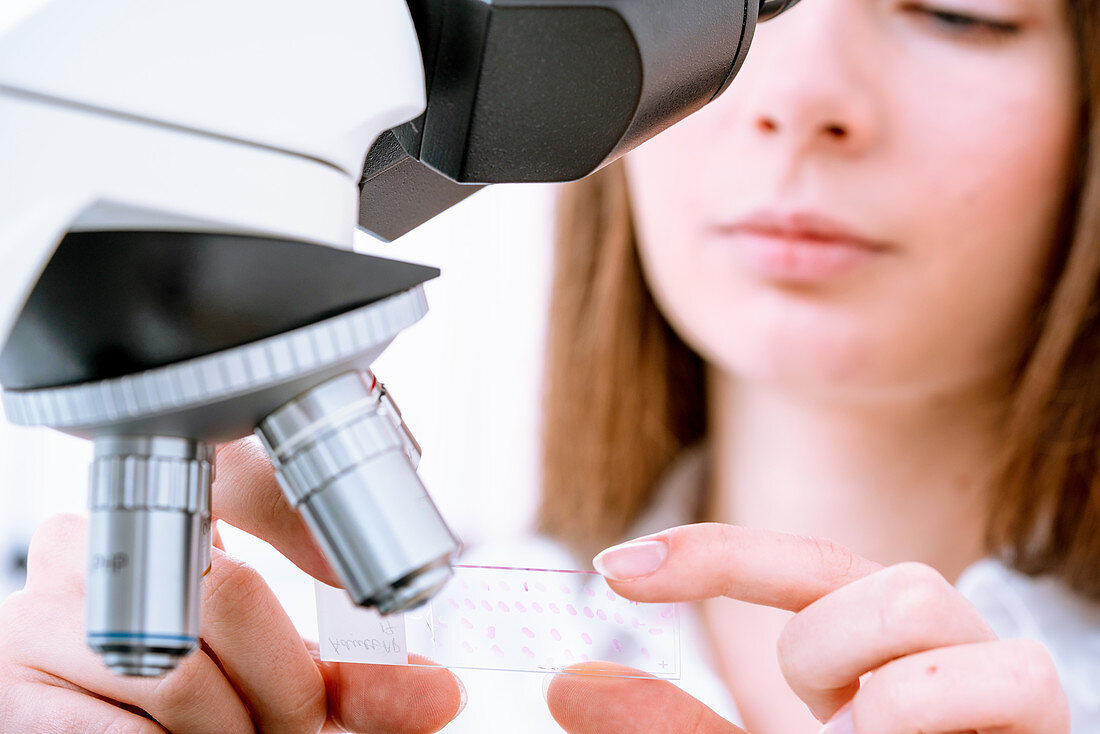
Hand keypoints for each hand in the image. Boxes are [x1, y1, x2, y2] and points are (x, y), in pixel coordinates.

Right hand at [0, 438, 464, 732]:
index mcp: (160, 524)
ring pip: (184, 673)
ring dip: (233, 732)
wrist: (72, 731)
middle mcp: (93, 549)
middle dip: (288, 687)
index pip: (242, 478)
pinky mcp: (12, 691)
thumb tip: (437, 693)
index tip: (367, 592)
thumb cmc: (179, 710)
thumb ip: (349, 683)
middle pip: (231, 596)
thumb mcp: (270, 683)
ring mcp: (40, 616)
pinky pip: (123, 733)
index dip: (312, 527)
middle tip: (301, 729)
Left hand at [544, 523, 1068, 732]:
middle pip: (867, 572)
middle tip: (825, 727)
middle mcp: (942, 644)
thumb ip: (676, 725)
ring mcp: (998, 674)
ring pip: (911, 599)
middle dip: (816, 650)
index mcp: (875, 646)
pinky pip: (1002, 673)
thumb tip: (567, 685)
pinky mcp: (1044, 713)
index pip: (801, 565)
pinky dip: (921, 717)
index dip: (710, 554)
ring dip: (864, 686)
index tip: (610, 566)